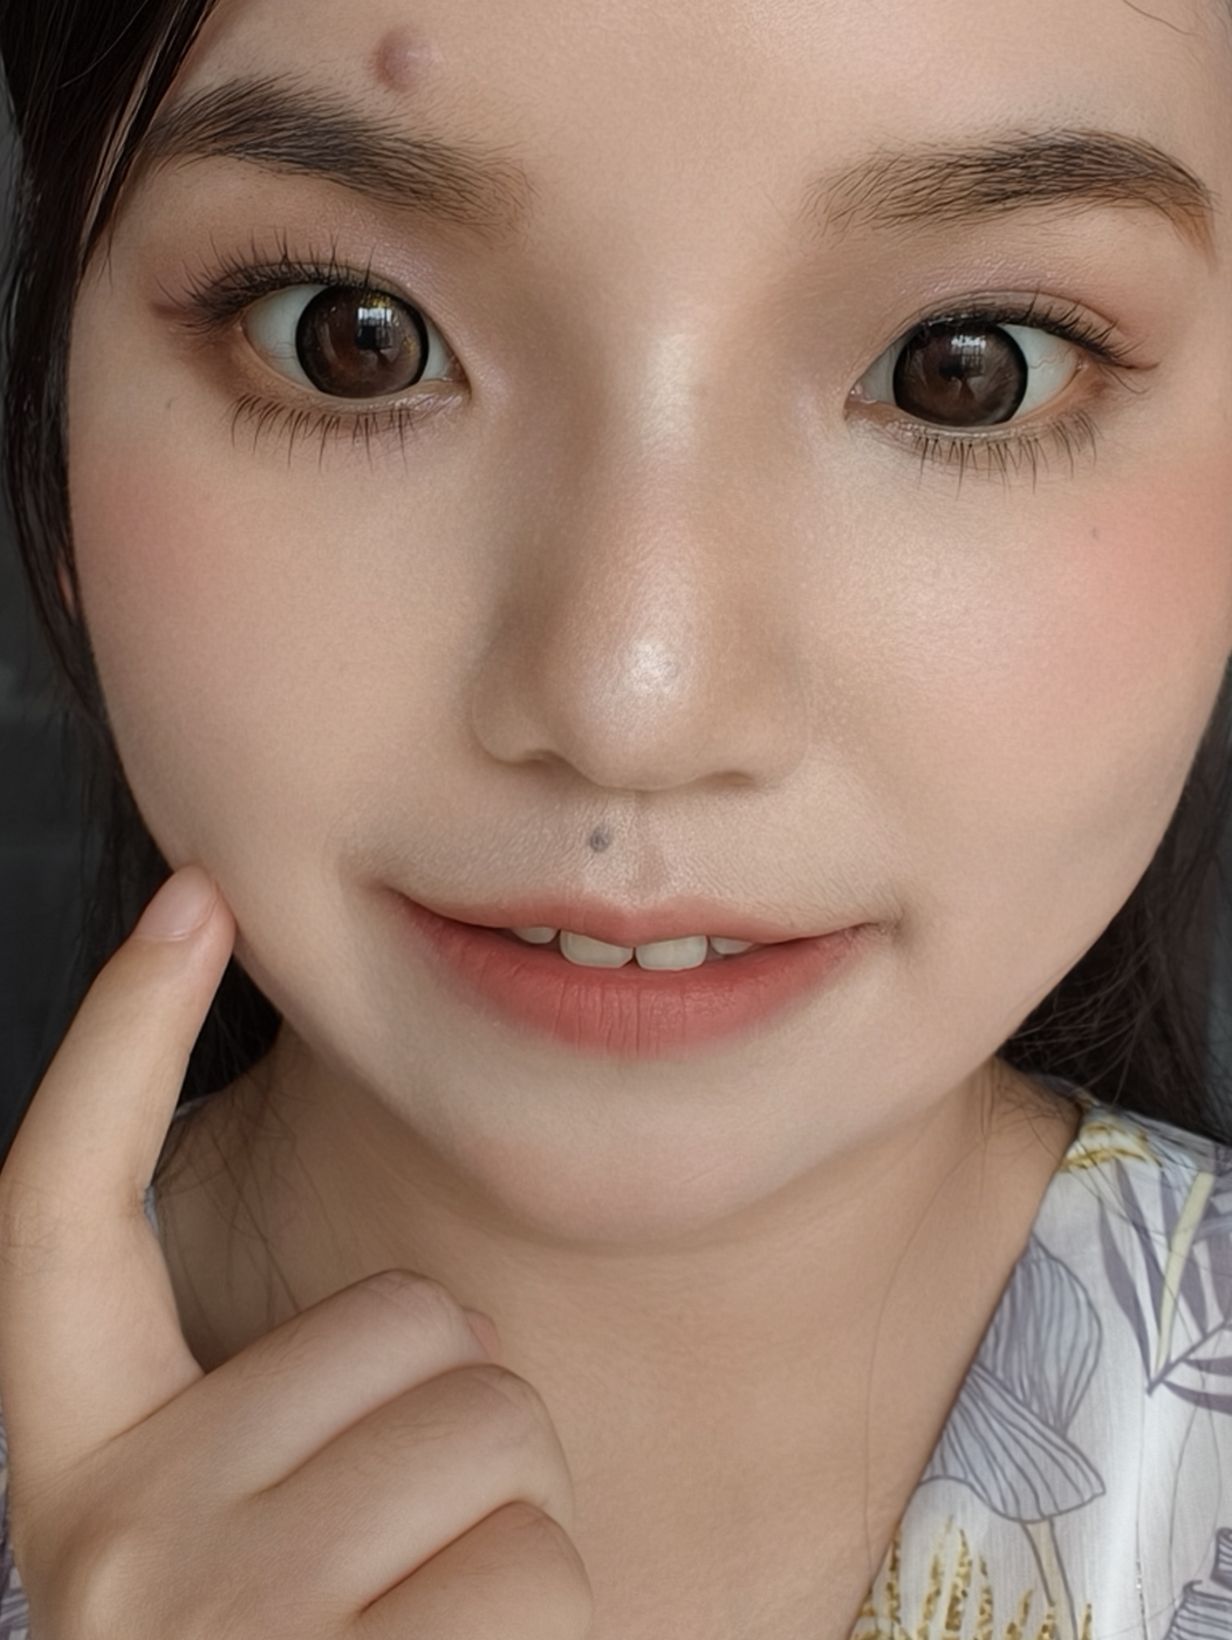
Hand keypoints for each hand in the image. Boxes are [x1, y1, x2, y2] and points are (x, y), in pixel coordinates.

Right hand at [0, 866, 592, 1638]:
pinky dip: (545, 1630)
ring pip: (493, 1429)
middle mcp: (113, 1541)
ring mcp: (217, 1624)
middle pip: (410, 1331)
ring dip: (509, 1535)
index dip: (115, 1042)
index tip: (187, 902)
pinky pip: (536, 1564)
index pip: (62, 1211)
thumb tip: (402, 1326)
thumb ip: (287, 1427)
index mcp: (81, 1480)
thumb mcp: (250, 1557)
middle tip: (398, 1580)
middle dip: (456, 1435)